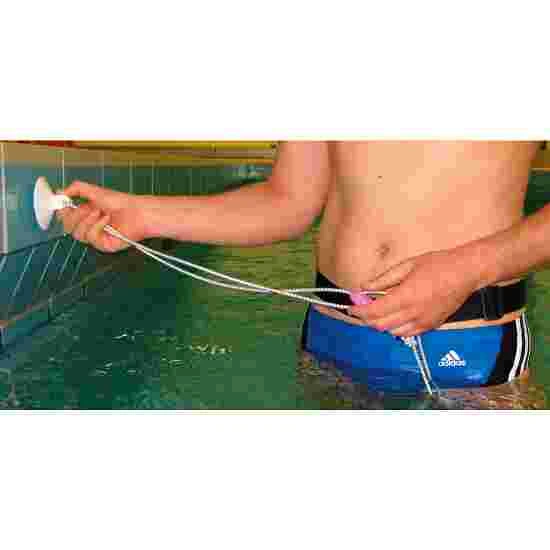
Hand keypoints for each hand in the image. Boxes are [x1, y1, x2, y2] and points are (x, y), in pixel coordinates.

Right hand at [56, 180, 147, 252]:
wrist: (138, 212)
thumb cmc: (121, 203)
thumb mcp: (95, 191)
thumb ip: (76, 189)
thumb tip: (59, 192)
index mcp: (86, 215)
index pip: (66, 217)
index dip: (61, 211)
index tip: (59, 203)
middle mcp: (90, 227)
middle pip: (68, 228)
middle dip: (74, 216)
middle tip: (84, 208)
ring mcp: (96, 237)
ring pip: (77, 234)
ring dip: (87, 220)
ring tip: (99, 212)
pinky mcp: (103, 245)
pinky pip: (90, 237)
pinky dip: (97, 226)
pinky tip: (106, 219)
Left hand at [347, 248, 482, 336]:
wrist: (467, 272)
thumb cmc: (438, 264)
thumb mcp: (406, 266)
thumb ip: (383, 279)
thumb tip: (364, 286)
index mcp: (406, 296)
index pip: (374, 312)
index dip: (358, 311)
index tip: (351, 306)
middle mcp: (414, 313)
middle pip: (379, 325)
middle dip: (366, 318)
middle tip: (362, 306)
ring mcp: (423, 322)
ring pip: (392, 332)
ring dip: (381, 323)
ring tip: (380, 309)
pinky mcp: (431, 326)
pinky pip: (407, 333)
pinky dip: (396, 328)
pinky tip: (396, 315)